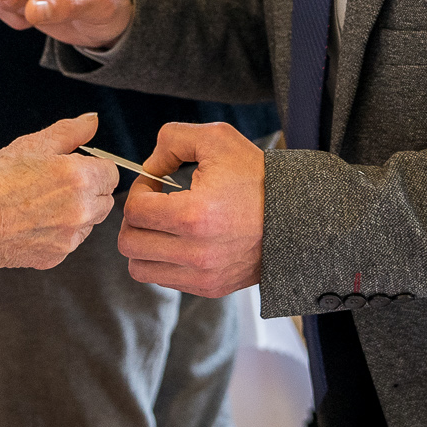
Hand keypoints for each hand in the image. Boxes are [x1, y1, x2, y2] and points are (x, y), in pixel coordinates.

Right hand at [0, 114, 117, 274]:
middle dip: (89, 189)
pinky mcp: (57, 256)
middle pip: (106, 198)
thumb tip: (92, 121)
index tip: (74, 165)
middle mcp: (81, 210)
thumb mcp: (28, 145)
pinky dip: (59, 232)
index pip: (111, 171)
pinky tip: (33, 221)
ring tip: (40, 203)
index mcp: (78, 177)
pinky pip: (70, 240)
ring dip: (77, 211)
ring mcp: (70, 237)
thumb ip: (68, 132)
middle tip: (55, 183)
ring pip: (90, 221)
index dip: (93, 165)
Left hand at [118, 122, 265, 297]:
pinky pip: (164, 279)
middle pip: (129, 243)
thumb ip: (171, 140)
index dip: (139, 190)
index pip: (134, 211)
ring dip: (144, 244)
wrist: (297, 215)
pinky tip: (181, 239)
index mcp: (195, 216)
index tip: (155, 183)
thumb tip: (148, 167)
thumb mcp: (217, 138)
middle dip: (135, 219)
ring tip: (163, 225)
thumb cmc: (258, 177)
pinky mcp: (210, 288)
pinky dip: (163, 261)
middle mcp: (197, 253)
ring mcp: (203, 275)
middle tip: (155, 204)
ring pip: (140, 268)